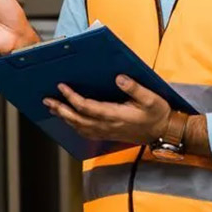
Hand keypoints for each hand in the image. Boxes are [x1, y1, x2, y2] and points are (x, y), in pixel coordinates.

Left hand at [42, 75, 174, 145]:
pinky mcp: (107, 134)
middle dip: (60, 109)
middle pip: (77, 119)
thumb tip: (119, 78)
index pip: (87, 107)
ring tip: (52, 107)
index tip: (62, 87)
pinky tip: (67, 118)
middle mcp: (108, 125)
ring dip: (64, 117)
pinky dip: (73, 125)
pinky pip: (85, 132)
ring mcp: (106, 132)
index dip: (72, 97)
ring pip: (79, 127)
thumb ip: (135, 89)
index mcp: (116, 115)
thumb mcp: (152, 98)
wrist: (163, 132)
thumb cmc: (158, 114)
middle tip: (47, 100)